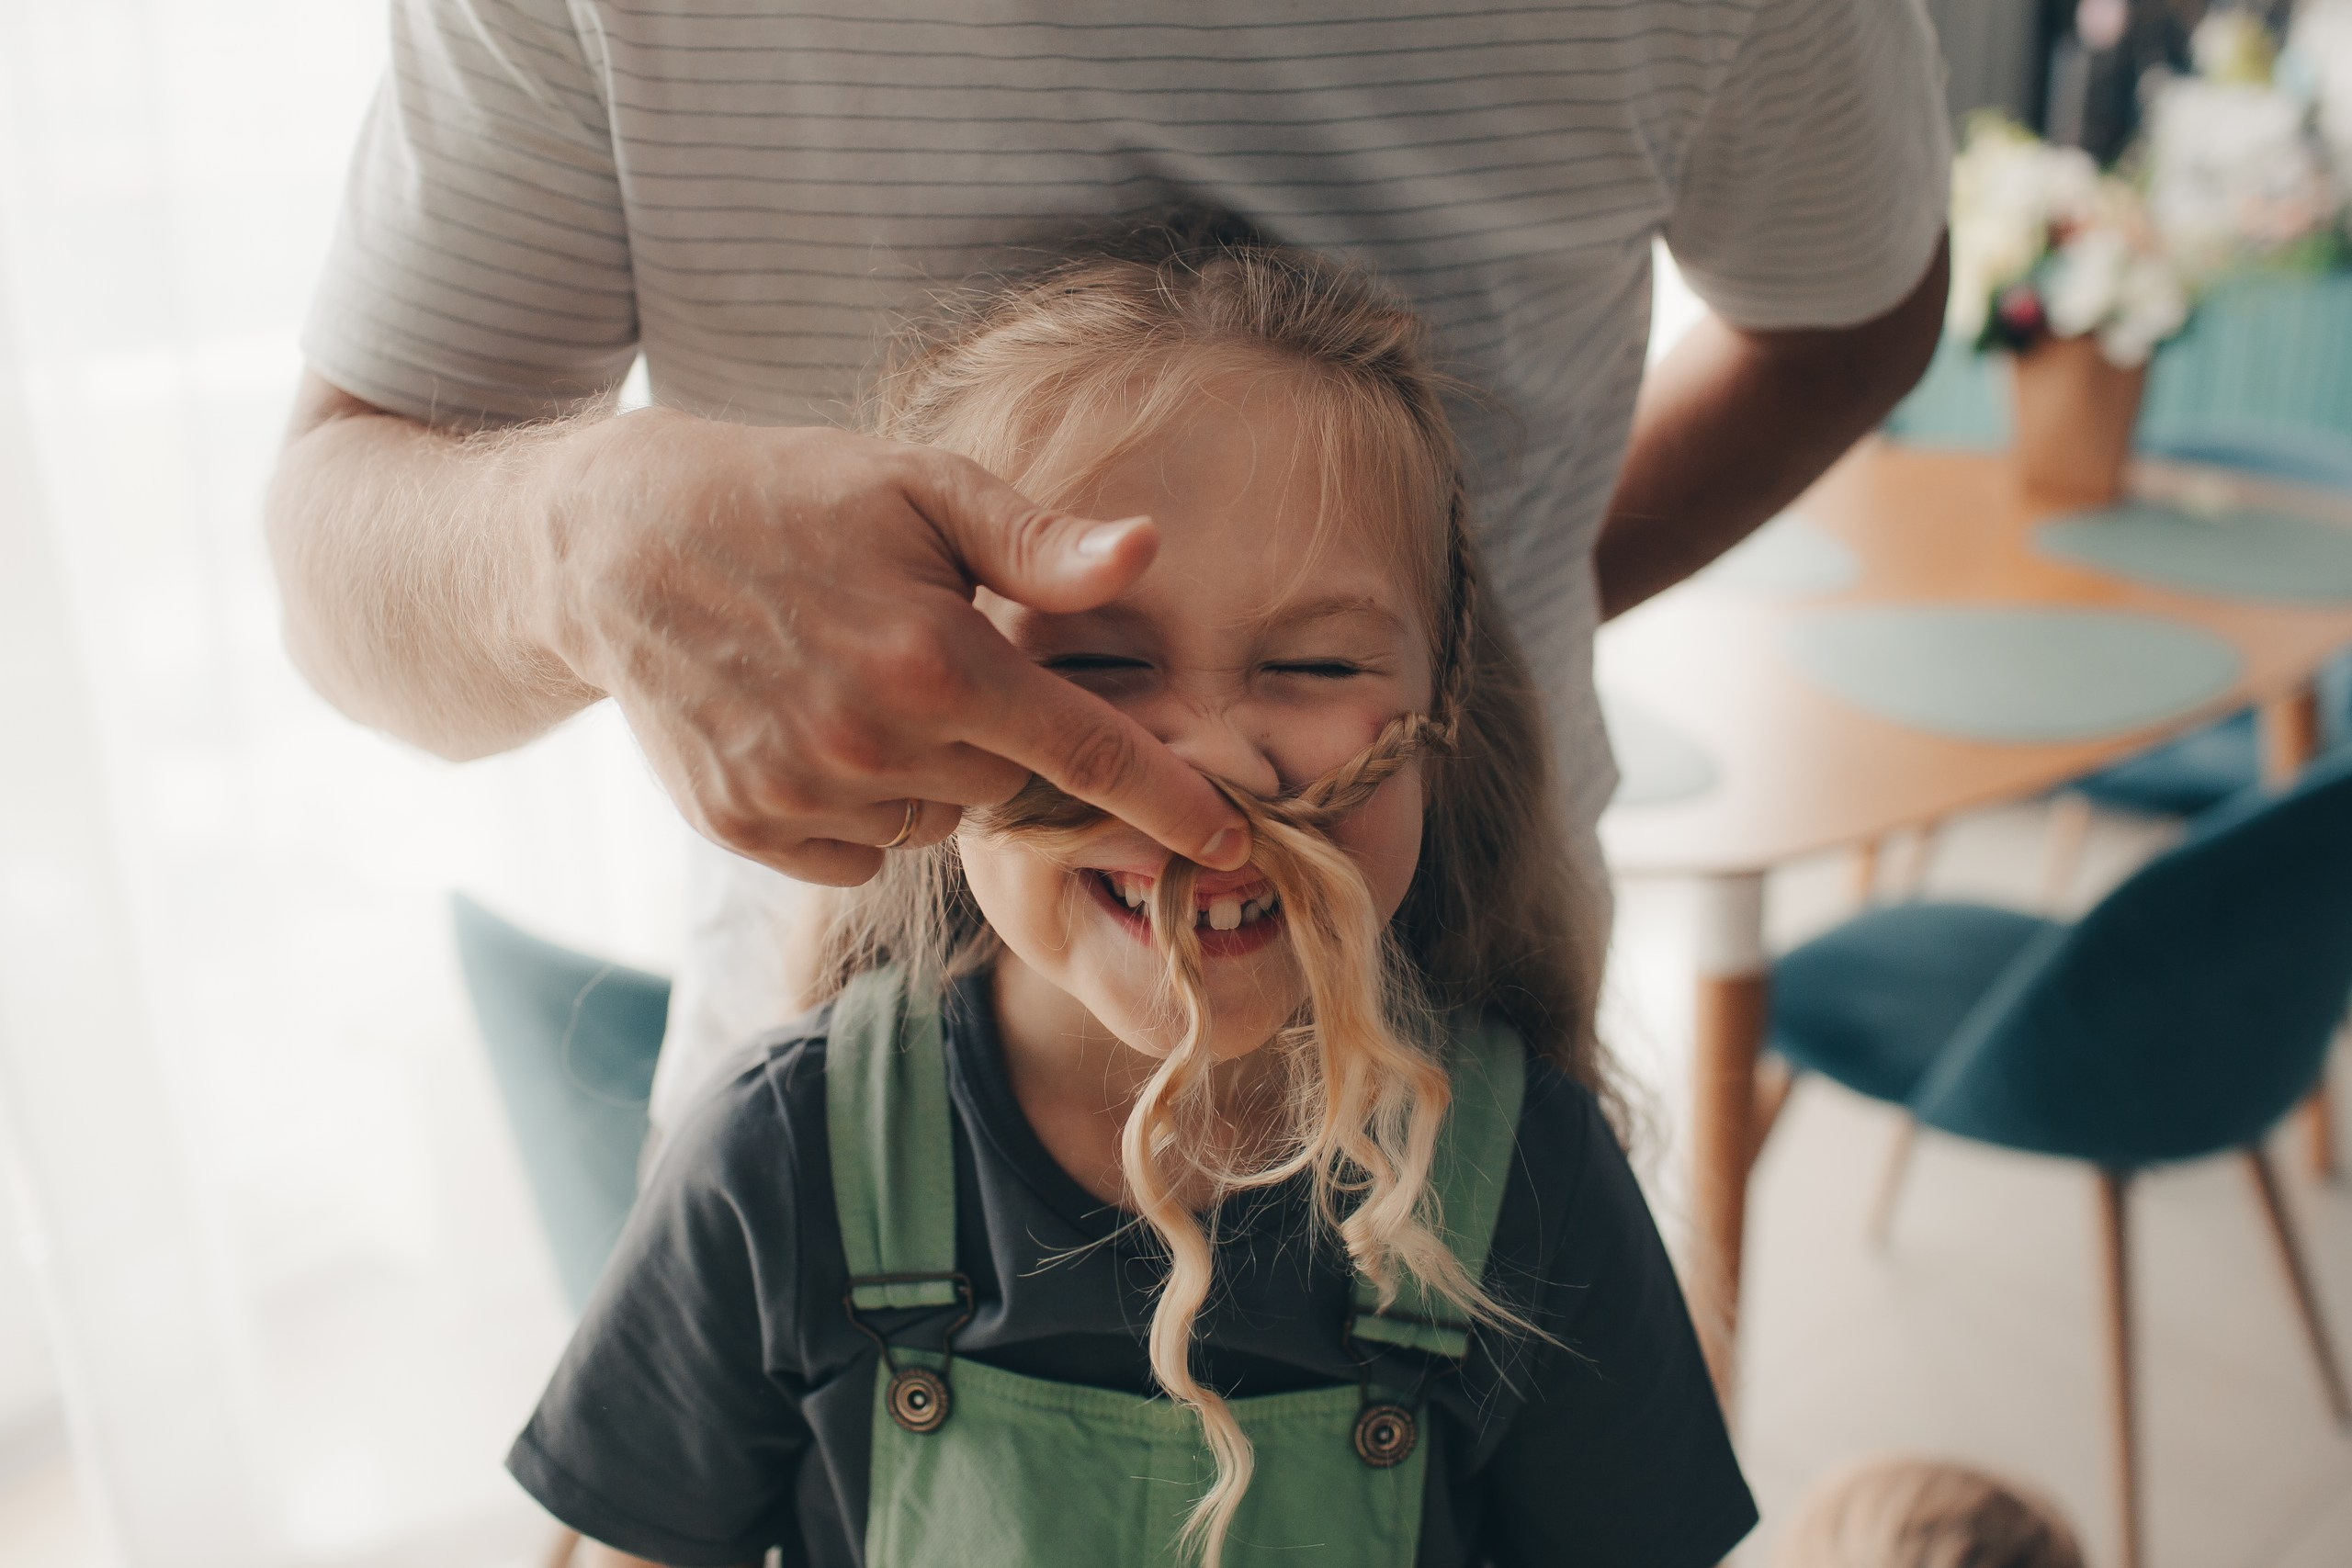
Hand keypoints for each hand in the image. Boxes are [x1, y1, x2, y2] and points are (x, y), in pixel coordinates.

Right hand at [527, 411, 1250, 884]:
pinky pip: (860, 852)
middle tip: (945, 667)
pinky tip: (819, 730)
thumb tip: (1148, 553)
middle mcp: (872, 742)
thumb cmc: (789, 497)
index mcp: (935, 658)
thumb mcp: (921, 488)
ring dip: (932, 773)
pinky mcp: (745, 828)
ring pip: (934, 822)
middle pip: (1009, 789)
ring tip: (868, 685)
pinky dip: (864, 809)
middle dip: (1007, 742)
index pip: (1086, 752)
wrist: (609, 547)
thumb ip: (1039, 543)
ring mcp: (802, 795)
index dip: (1168, 799)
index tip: (1233, 836)